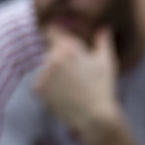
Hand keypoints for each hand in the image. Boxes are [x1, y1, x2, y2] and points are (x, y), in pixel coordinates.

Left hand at [33, 26, 121, 142]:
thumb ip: (103, 41)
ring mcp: (43, 73)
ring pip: (45, 69)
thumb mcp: (107, 62)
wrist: (95, 117)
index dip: (55, 35)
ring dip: (53, 74)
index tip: (59, 41)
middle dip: (58, 59)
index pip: (51, 31)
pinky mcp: (37, 88)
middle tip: (74, 74)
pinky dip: (49, 89)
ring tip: (72, 88)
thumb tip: (104, 27)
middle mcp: (52, 58)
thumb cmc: (103, 88)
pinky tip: (64, 96)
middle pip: (49, 52)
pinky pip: (40, 84)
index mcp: (68, 48)